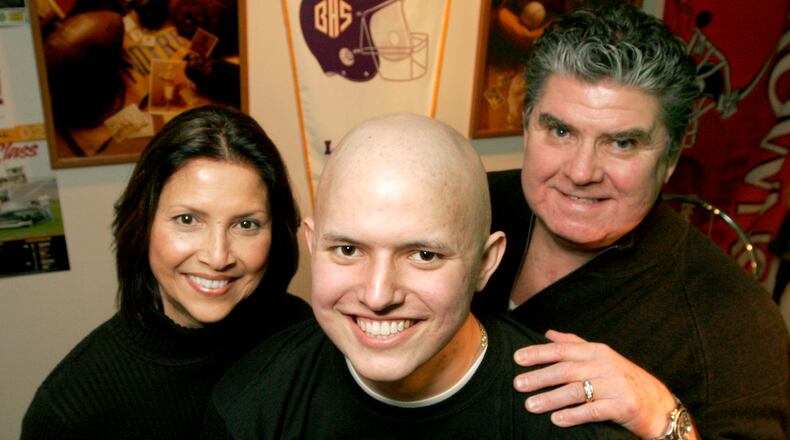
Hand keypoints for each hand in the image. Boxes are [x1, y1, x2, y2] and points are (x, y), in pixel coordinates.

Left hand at [513, 330, 682, 437]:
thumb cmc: (624, 380)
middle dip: (539, 376)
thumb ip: (575, 344)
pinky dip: (573, 415)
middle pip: (566, 370)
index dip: (539, 353)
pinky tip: (556, 420)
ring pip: (576, 390)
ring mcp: (615, 385)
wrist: (659, 406)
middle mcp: (605, 365)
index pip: (563, 350)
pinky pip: (593, 410)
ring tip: (530, 405)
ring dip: (551, 398)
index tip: (517, 359)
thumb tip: (548, 333)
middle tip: (518, 384)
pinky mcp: (622, 406)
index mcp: (597, 351)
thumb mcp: (602, 357)